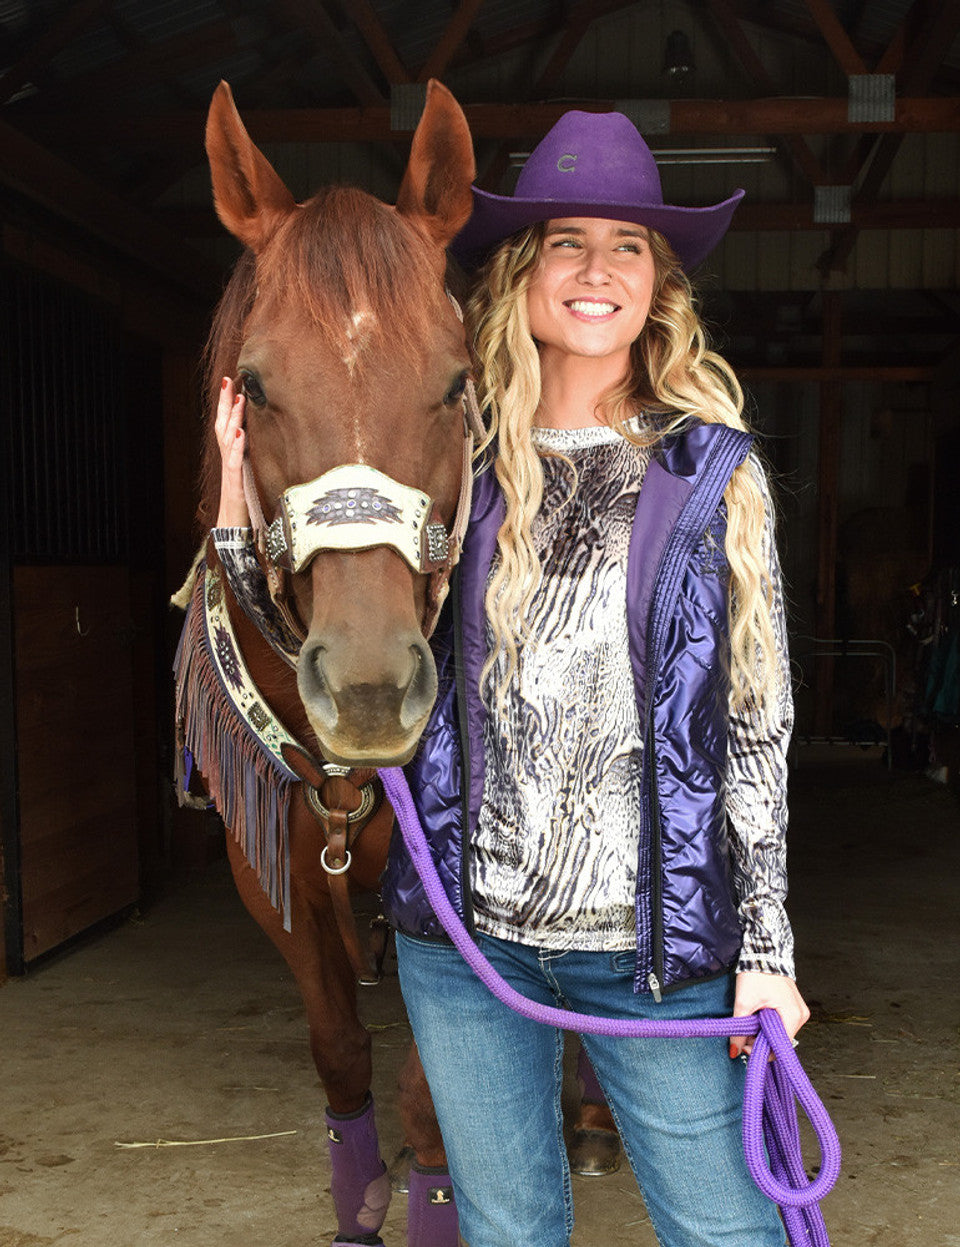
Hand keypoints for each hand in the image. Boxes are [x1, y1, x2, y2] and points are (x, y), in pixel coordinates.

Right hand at [215, 377, 248, 526]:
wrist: (233, 529)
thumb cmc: (243, 503)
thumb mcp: (249, 475)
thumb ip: (251, 458)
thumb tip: (258, 441)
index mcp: (233, 457)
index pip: (228, 426)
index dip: (228, 406)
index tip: (232, 384)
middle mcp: (229, 461)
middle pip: (223, 427)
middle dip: (225, 404)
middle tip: (229, 381)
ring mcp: (230, 472)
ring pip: (228, 441)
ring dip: (233, 419)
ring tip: (238, 400)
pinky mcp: (235, 485)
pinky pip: (234, 463)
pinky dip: (236, 447)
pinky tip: (240, 434)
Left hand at [730, 971, 809, 1058]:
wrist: (763, 953)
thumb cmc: (757, 974)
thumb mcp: (744, 1002)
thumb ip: (739, 1029)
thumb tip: (734, 1050)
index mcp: (793, 1016)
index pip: (780, 1047)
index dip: (761, 1050)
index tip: (746, 1046)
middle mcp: (801, 1015)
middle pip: (781, 1041)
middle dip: (761, 1040)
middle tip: (745, 1032)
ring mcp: (799, 1010)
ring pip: (781, 1032)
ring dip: (765, 1032)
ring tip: (752, 1019)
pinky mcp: (794, 1006)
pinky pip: (783, 1023)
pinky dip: (770, 1024)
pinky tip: (760, 1016)